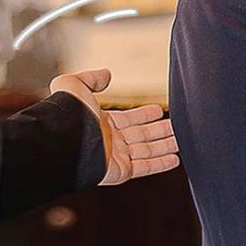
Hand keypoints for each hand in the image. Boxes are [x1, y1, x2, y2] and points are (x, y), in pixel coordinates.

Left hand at [49, 67, 179, 186]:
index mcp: (101, 122)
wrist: (63, 140)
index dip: (144, 114)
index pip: (128, 118)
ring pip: (147, 150)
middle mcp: (110, 140)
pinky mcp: (120, 171)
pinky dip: (161, 163)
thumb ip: (91, 78)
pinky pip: (145, 166)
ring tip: (182, 141)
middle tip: (177, 127)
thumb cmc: (66, 114)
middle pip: (141, 134)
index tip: (158, 111)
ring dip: (165, 145)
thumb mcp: (74, 85)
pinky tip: (175, 159)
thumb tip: (106, 74)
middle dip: (160, 130)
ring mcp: (116, 156)